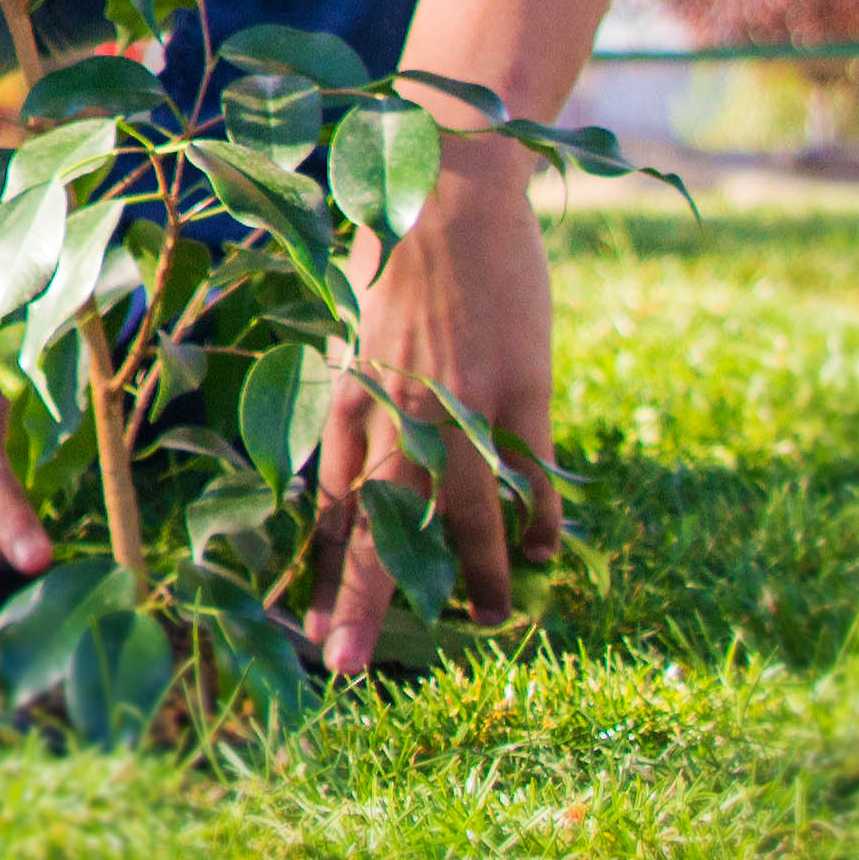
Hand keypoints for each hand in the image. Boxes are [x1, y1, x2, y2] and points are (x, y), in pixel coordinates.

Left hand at [303, 143, 559, 672]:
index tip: (313, 633)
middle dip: (363, 603)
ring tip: (491, 621)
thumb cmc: (395, 259)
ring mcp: (461, 401)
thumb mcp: (354, 333)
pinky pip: (531, 470)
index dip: (325, 575)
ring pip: (465, 512)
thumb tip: (352, 468)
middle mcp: (397, 410)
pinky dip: (539, 515)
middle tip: (347, 669)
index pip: (334, 508)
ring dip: (479, 575)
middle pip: (381, 527)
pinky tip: (545, 553)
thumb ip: (357, 402)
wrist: (450, 190)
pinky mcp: (520, 384)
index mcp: (348, 399)